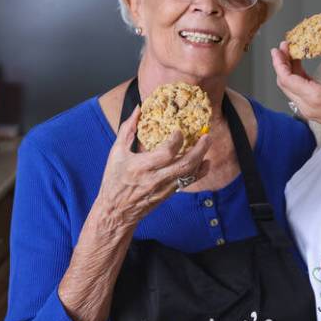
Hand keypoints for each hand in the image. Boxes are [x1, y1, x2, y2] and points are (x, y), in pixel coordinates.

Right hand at [93, 105, 211, 232]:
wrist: (116, 211)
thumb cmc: (114, 180)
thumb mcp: (116, 153)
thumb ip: (128, 129)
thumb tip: (139, 109)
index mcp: (141, 166)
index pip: (166, 153)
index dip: (176, 140)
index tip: (179, 130)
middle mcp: (155, 178)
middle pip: (184, 164)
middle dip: (199, 149)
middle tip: (206, 135)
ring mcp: (164, 188)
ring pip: (189, 174)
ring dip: (201, 158)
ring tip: (206, 143)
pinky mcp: (169, 193)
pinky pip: (188, 182)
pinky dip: (199, 172)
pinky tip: (205, 162)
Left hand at [271, 28, 320, 146]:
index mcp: (317, 97)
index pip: (287, 79)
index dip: (279, 63)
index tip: (277, 49)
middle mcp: (309, 105)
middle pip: (284, 83)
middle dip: (281, 63)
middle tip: (284, 47)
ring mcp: (309, 110)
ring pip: (289, 88)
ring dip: (287, 71)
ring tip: (290, 54)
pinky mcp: (312, 111)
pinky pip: (297, 93)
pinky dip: (295, 79)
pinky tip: (300, 67)